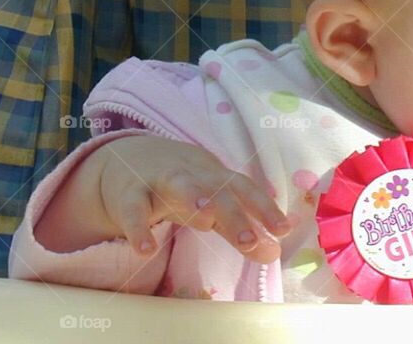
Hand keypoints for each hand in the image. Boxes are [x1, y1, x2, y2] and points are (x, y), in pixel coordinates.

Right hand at [99, 135, 291, 263]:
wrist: (127, 157)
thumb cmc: (182, 186)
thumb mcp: (211, 203)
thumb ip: (240, 227)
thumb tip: (273, 253)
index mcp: (216, 177)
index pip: (245, 189)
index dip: (265, 208)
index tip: (285, 230)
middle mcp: (193, 175)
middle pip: (216, 190)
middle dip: (234, 214)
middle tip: (250, 241)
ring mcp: (159, 181)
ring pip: (179, 186)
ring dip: (194, 199)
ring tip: (207, 221)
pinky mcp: (128, 194)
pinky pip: (132, 211)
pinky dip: (137, 229)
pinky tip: (145, 251)